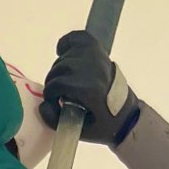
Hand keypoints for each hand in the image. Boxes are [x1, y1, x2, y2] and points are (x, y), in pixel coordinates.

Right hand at [39, 29, 138, 144]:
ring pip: (65, 57)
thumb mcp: (76, 130)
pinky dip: (67, 43)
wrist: (126, 116)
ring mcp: (96, 58)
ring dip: (60, 70)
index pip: (56, 84)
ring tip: (65, 81)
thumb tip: (43, 104)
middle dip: (53, 83)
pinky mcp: (99, 51)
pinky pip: (77, 38)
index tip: (54, 103)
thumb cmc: (101, 126)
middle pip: (58, 69)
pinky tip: (63, 53)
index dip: (50, 95)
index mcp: (88, 89)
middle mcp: (92, 69)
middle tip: (59, 95)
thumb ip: (54, 119)